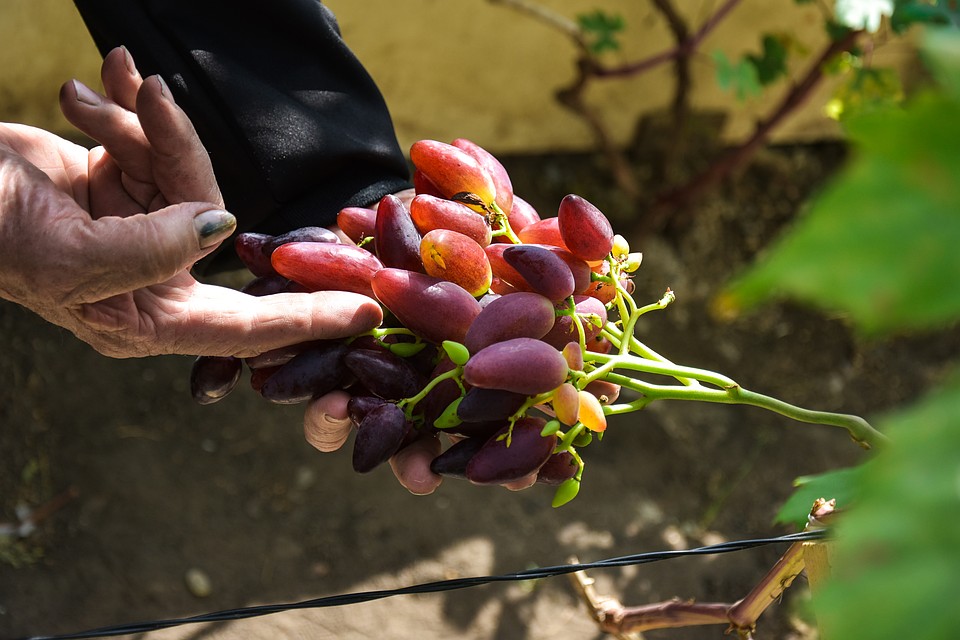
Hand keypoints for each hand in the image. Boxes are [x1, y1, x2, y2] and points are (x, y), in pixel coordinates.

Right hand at [0, 47, 381, 357]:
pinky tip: (97, 81)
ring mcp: (142, 228)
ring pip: (179, 170)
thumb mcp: (68, 254)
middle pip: (211, 218)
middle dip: (180, 157)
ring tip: (86, 96)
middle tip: (152, 105)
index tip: (369, 309)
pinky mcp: (123, 186)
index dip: (309, 319)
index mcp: (147, 317)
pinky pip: (148, 146)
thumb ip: (153, 248)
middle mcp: (154, 276)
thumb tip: (222, 229)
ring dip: (136, 124)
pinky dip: (124, 110)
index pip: (246, 327)